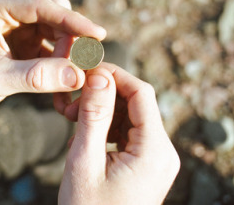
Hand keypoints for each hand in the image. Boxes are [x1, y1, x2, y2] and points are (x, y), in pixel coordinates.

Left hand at [0, 0, 105, 110]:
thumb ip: (35, 77)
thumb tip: (78, 75)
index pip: (42, 6)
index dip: (73, 20)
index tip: (98, 35)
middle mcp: (11, 8)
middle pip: (55, 14)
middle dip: (72, 39)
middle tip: (82, 67)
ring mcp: (21, 22)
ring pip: (59, 27)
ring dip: (69, 49)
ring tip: (71, 76)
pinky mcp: (28, 37)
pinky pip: (56, 41)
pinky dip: (64, 58)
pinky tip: (67, 77)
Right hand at [58, 63, 179, 204]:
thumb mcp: (85, 161)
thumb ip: (93, 116)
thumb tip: (98, 74)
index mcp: (155, 151)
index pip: (141, 94)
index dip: (114, 75)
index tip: (85, 69)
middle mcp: (162, 152)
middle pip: (137, 103)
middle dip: (104, 94)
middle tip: (71, 101)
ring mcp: (155, 159)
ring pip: (130, 116)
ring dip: (102, 110)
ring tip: (72, 119)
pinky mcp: (145, 165)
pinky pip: (127, 133)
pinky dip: (106, 127)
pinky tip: (83, 134)